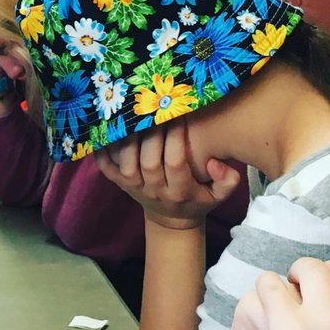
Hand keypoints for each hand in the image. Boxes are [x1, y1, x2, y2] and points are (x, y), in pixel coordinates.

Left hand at [92, 118, 239, 229]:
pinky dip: (102, 149)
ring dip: (129, 138)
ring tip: (136, 114)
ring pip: (126, 163)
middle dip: (153, 134)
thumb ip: (227, 181)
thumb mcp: (218, 195)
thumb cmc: (197, 199)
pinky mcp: (118, 183)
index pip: (175, 163)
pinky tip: (107, 129)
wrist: (170, 220)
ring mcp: (133, 187)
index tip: (180, 115)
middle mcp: (154, 190)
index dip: (176, 138)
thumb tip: (216, 163)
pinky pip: (105, 166)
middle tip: (157, 109)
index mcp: (180, 191)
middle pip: (148, 161)